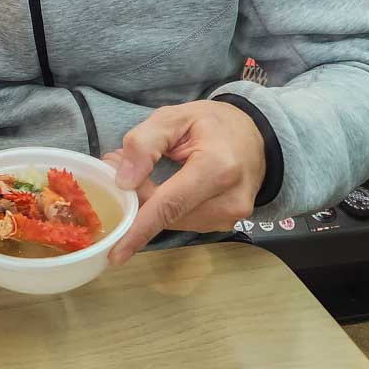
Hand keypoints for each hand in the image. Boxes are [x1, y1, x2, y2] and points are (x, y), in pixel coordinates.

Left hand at [104, 101, 265, 265]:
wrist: (255, 136)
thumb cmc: (213, 123)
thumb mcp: (175, 116)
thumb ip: (145, 142)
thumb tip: (123, 181)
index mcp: (217, 168)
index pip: (170, 205)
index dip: (140, 228)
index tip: (115, 252)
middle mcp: (228, 201)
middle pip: (168, 214)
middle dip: (135, 198)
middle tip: (114, 163)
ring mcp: (230, 217)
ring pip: (174, 221)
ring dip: (150, 203)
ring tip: (138, 169)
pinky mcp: (226, 224)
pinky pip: (184, 220)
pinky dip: (166, 208)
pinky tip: (160, 185)